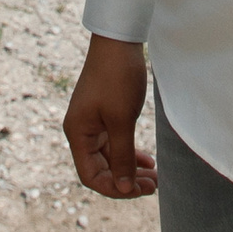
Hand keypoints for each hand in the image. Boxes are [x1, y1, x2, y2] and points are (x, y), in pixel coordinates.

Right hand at [63, 33, 157, 199]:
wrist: (118, 42)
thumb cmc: (117, 78)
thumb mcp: (121, 121)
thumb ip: (122, 156)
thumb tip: (123, 188)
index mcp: (77, 134)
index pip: (91, 176)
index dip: (114, 188)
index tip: (140, 189)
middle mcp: (81, 132)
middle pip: (100, 170)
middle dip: (127, 180)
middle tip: (154, 185)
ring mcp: (92, 123)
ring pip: (110, 158)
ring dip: (131, 169)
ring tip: (155, 177)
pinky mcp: (104, 116)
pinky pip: (114, 144)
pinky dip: (130, 154)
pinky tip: (147, 161)